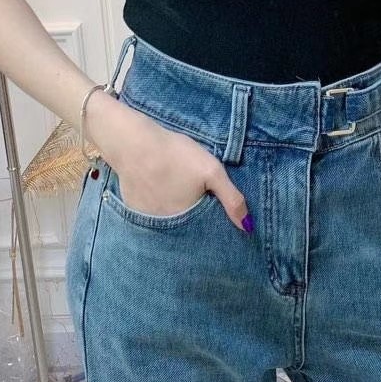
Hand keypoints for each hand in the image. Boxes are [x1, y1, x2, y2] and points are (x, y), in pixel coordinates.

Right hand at [87, 93, 251, 232]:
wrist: (134, 143)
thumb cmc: (176, 155)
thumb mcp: (211, 171)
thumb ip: (231, 199)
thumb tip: (247, 227)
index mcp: (187, 222)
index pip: (204, 237)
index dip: (211, 231)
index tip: (215, 222)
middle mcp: (165, 229)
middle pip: (185, 232)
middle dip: (194, 226)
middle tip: (196, 205)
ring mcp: (147, 221)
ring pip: (168, 224)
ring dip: (175, 218)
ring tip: (178, 198)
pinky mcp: (133, 210)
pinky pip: (150, 216)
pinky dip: (157, 209)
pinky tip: (160, 192)